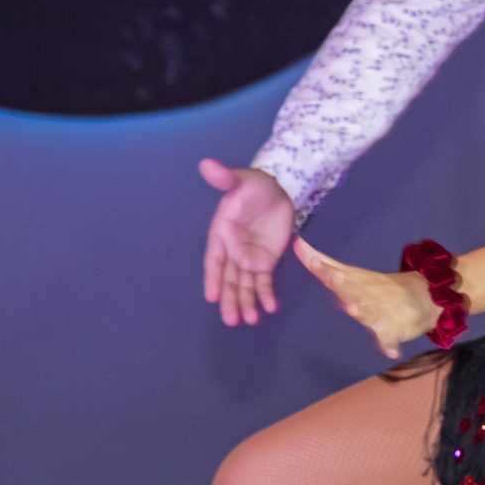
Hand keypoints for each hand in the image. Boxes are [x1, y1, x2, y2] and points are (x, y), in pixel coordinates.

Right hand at [199, 161, 295, 325]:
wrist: (278, 189)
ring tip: (250, 320)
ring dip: (246, 303)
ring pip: (245, 285)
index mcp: (222, 233)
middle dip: (230, 299)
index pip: (215, 259)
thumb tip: (206, 164)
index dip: (213, 278)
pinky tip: (270, 308)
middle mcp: (233, 250)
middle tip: (231, 320)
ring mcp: (249, 258)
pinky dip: (266, 295)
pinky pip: (264, 281)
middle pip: (229, 279)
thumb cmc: (254, 185)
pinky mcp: (267, 261)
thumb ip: (225, 178)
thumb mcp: (241, 180)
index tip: (212, 296)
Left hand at [292, 237, 437, 358]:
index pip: (337, 274)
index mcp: (355, 282)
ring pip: (370, 313)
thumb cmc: (378, 286)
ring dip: (363, 311)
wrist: (422, 296)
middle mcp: (366, 295)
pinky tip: (390, 352)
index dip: (326, 270)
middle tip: (336, 277)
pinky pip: (391, 339)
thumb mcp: (352, 274)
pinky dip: (391, 345)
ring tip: (354, 309)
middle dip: (344, 285)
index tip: (316, 262)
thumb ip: (324, 263)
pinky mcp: (393, 330)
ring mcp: (380, 312)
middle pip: (353, 290)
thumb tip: (297, 244)